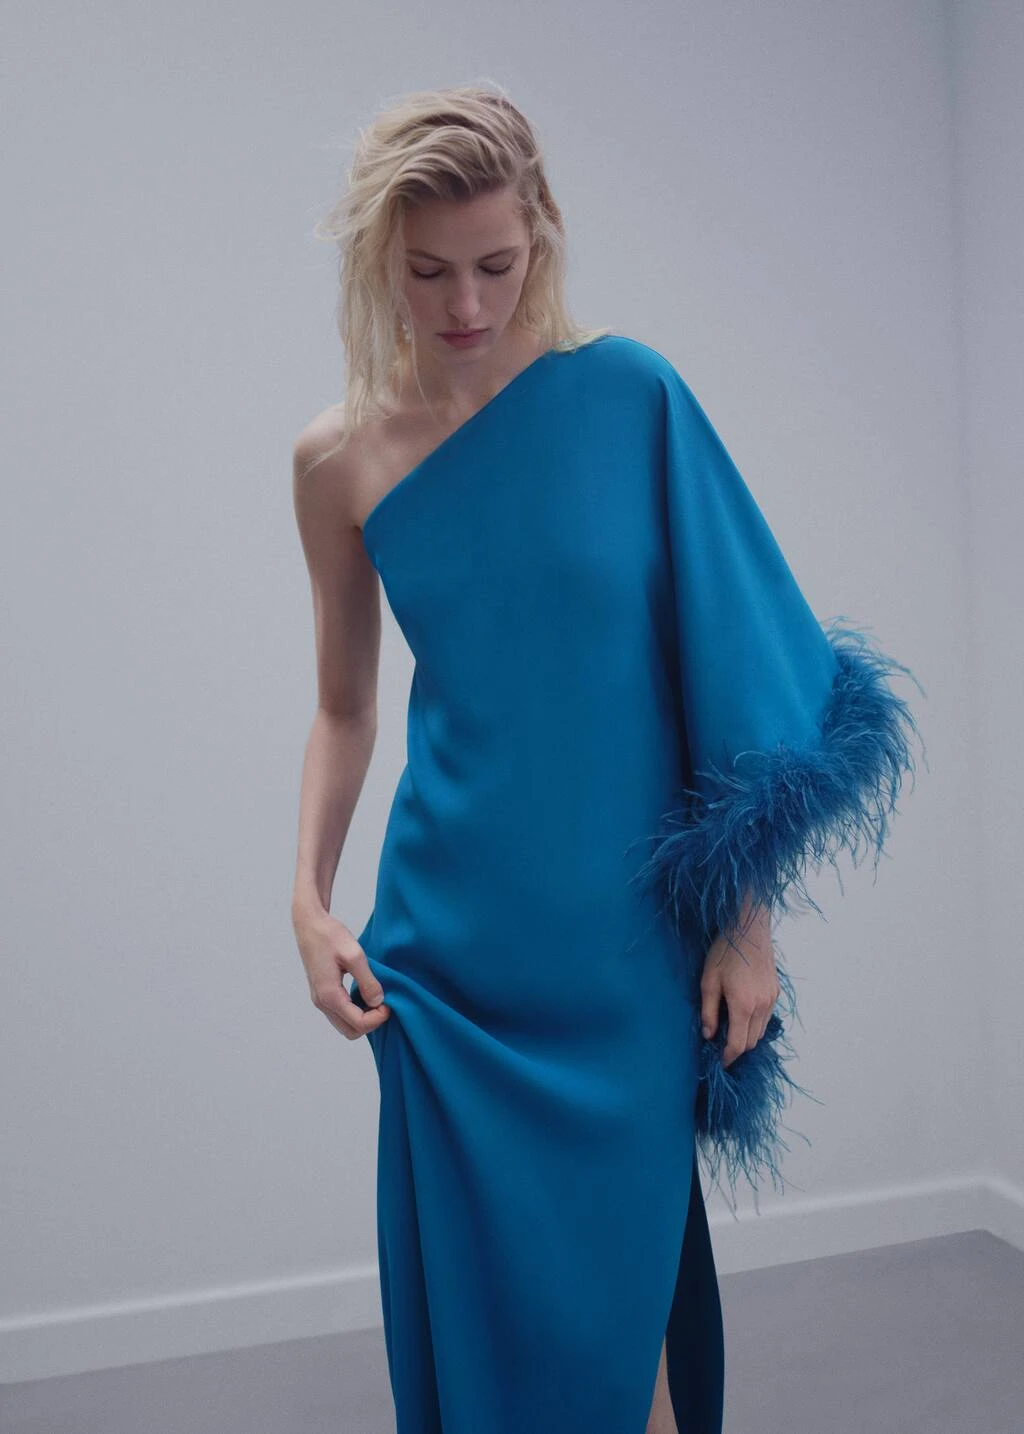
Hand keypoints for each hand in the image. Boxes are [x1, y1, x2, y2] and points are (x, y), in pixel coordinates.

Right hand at [292, 905, 390, 1040]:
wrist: (309, 924)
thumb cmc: (330, 935)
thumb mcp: (354, 955)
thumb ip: (367, 981)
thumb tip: (378, 1002)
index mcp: (329, 995)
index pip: (359, 1024)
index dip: (379, 1018)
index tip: (389, 1002)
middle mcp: (322, 1002)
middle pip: (351, 1031)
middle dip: (371, 1022)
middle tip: (384, 1003)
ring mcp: (320, 999)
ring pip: (345, 1025)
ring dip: (363, 1018)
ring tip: (375, 997)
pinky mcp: (321, 994)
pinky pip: (340, 1014)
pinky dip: (355, 1011)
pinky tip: (364, 994)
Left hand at [700, 911, 779, 1068]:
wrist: (749, 928)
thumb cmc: (724, 952)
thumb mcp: (708, 981)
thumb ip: (708, 1011)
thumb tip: (708, 1035)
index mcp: (743, 1005)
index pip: (738, 1044)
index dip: (728, 1057)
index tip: (720, 1063)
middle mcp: (762, 1006)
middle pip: (751, 1042)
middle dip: (736, 1048)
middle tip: (720, 1045)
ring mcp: (771, 999)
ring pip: (761, 1031)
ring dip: (746, 1036)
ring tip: (729, 1030)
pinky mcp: (775, 991)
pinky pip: (766, 1017)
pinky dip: (755, 1024)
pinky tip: (742, 1014)